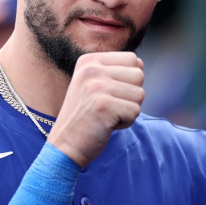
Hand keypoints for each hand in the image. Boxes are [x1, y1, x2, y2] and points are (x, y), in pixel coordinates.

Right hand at [47, 52, 143, 167]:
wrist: (65, 145)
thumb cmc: (85, 117)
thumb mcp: (93, 85)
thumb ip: (115, 72)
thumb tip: (140, 63)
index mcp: (89, 61)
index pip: (132, 59)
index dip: (128, 81)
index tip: (108, 94)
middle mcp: (91, 70)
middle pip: (138, 76)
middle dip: (130, 96)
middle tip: (109, 107)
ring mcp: (96, 87)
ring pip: (140, 94)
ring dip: (128, 110)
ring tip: (107, 116)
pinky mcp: (104, 106)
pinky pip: (135, 112)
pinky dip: (126, 123)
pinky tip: (106, 125)